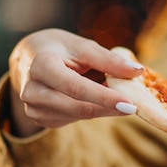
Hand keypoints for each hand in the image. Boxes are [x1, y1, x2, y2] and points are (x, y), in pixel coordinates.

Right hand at [8, 29, 143, 135]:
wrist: (28, 59)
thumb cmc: (59, 49)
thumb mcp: (82, 47)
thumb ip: (109, 60)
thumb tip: (138, 71)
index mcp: (41, 66)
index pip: (76, 87)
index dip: (105, 97)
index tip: (131, 104)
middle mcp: (32, 90)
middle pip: (78, 107)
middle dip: (109, 107)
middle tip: (134, 105)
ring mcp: (33, 108)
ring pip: (78, 116)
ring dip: (100, 107)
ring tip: (108, 91)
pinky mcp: (40, 119)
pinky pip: (72, 119)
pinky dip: (88, 110)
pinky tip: (89, 98)